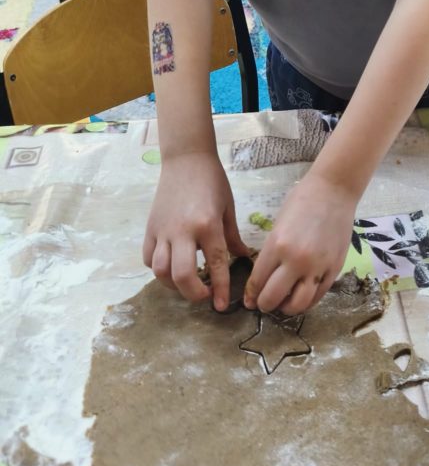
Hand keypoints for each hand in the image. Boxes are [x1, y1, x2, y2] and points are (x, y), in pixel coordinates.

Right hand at [143, 151, 250, 311]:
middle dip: (192, 294)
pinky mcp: (150, 228)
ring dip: (173, 285)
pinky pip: (148, 258)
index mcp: (207, 225)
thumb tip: (243, 257)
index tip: (220, 306)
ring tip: (186, 283)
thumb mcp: (228, 207)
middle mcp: (183, 231)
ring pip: (160, 271)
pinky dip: (157, 269)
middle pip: (182, 276)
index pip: (215, 265)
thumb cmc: (212, 180)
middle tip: (203, 296)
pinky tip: (170, 267)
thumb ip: (232, 236)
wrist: (186, 159)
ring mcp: (163, 230)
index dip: (218, 289)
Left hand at [244, 169, 357, 314]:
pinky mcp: (334, 269)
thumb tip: (265, 277)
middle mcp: (296, 260)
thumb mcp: (278, 225)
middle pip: (273, 298)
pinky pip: (318, 296)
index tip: (249, 301)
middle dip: (265, 304)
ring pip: (298, 305)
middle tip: (264, 304)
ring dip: (287, 308)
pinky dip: (308, 301)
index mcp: (277, 246)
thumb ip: (271, 252)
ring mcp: (317, 267)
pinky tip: (302, 296)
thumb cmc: (302, 200)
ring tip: (284, 303)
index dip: (251, 295)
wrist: (334, 190)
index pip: (257, 282)